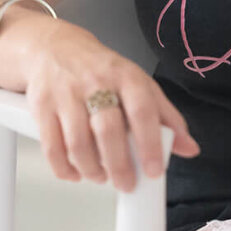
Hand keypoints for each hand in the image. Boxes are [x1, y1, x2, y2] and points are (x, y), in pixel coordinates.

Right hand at [23, 21, 199, 192]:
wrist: (52, 47)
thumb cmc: (101, 70)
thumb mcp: (138, 84)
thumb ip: (165, 117)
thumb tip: (188, 148)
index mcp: (126, 77)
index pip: (142, 110)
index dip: (150, 144)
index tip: (154, 170)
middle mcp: (96, 82)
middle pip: (107, 130)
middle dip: (119, 164)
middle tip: (126, 183)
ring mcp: (66, 94)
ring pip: (77, 141)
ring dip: (91, 168)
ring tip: (101, 177)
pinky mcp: (42, 105)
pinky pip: (51, 144)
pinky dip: (63, 167)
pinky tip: (75, 173)